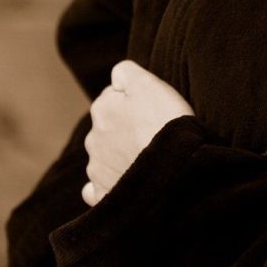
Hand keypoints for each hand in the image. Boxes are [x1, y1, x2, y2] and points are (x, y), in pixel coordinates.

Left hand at [82, 60, 194, 206]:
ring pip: (104, 156)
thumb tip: (115, 76)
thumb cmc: (165, 123)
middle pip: (108, 127)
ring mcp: (97, 168)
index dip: (134, 101)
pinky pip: (98, 188)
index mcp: (102, 108)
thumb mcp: (149, 84)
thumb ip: (126, 72)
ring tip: (147, 159)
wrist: (172, 170)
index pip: (113, 97)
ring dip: (119, 156)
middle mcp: (93, 138)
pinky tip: (122, 182)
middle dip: (124, 129)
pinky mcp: (104, 194)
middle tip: (152, 133)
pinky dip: (107, 185)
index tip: (152, 108)